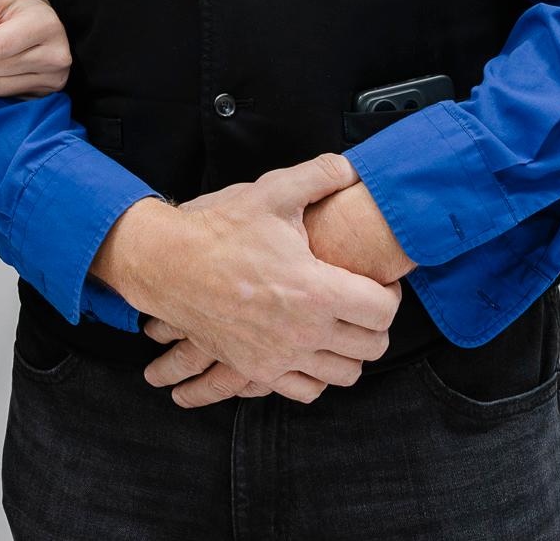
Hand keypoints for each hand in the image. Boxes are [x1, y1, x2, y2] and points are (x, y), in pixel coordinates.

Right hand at [91, 154, 398, 405]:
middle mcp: (304, 332)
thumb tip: (352, 167)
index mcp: (316, 291)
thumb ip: (320, 174)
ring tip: (342, 327)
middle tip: (365, 303)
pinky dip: (317, 376)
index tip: (381, 281)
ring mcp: (280, 357)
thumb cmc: (220, 229)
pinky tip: (312, 349)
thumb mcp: (273, 192)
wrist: (168, 264)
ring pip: (345, 375)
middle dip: (376, 324)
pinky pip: (308, 391)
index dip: (391, 294)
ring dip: (351, 352)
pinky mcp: (258, 370)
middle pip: (373, 347)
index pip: (383, 311)